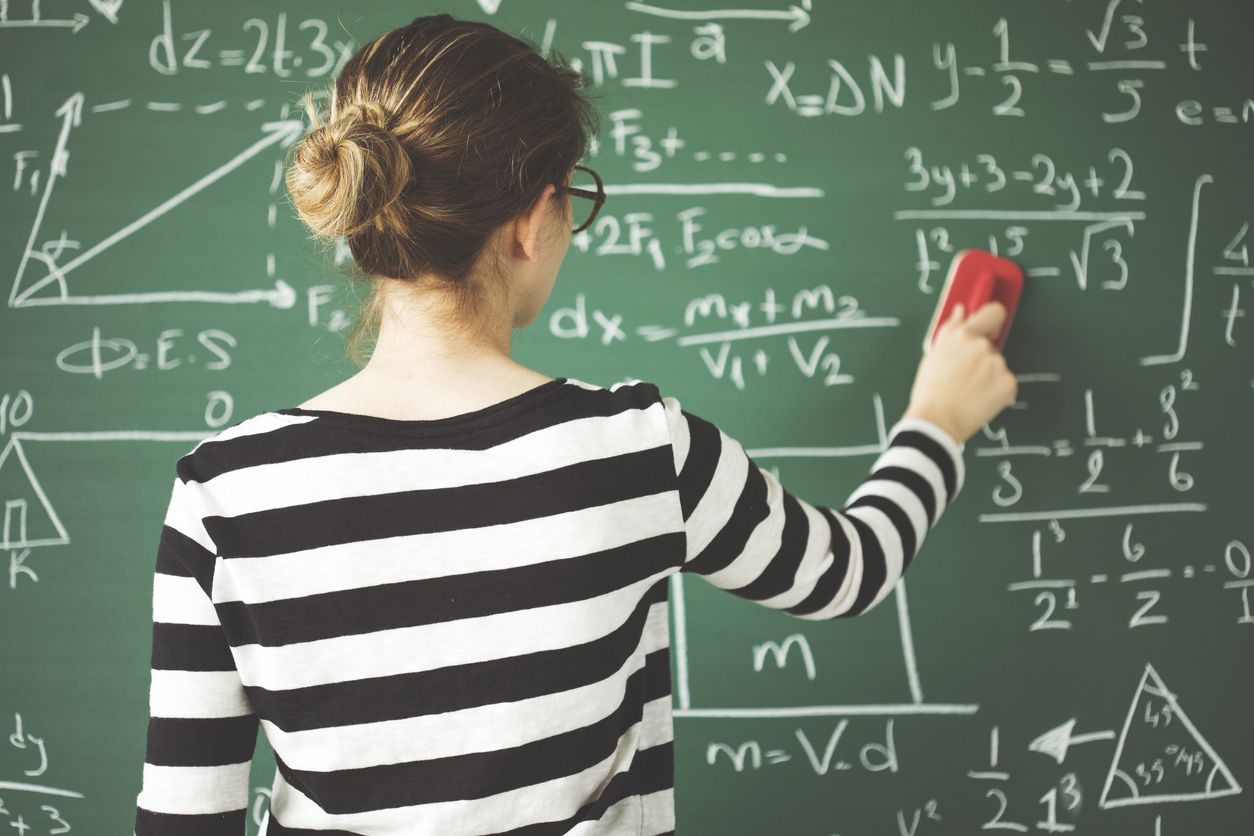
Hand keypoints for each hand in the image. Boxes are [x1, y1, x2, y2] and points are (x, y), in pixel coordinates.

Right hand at [902, 301, 1017, 444]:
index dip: (991, 320)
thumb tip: (961, 311)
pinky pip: (1005, 382)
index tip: (987, 329)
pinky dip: (995, 391)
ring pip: (996, 365)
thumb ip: (950, 328)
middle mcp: (984, 347)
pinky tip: (979, 399)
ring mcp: (999, 366)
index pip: (993, 312)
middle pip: (990, 345)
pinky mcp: (1009, 384)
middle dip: (980, 357)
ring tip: (967, 391)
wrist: (937, 421)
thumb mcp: (934, 354)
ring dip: (987, 375)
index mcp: (964, 336)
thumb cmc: (930, 390)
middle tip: (962, 376)